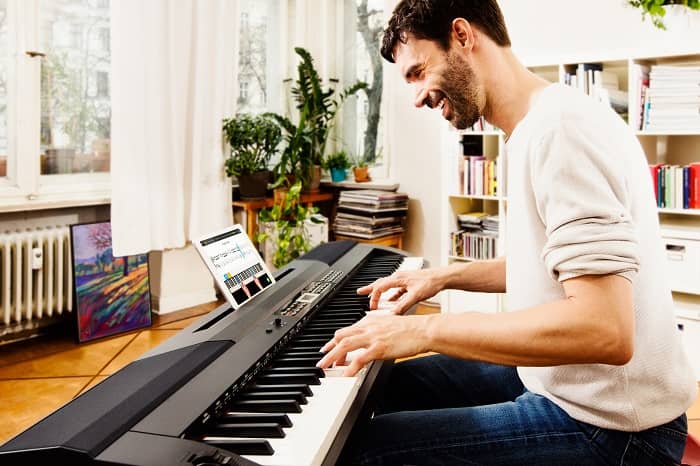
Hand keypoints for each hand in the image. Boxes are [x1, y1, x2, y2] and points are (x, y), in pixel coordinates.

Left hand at [316, 314, 430, 375]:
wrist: (423, 330)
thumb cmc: (410, 328)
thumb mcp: (388, 325)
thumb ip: (376, 330)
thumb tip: (368, 338)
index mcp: (370, 322)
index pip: (346, 330)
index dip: (334, 340)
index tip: (328, 348)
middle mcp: (368, 327)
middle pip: (341, 337)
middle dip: (329, 349)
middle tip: (323, 359)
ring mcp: (373, 337)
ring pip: (345, 345)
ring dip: (333, 357)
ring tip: (325, 367)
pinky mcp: (379, 348)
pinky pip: (360, 358)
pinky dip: (350, 367)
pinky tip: (346, 375)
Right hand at [357, 268, 443, 314]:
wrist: (442, 277)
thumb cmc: (431, 282)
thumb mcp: (415, 296)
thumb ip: (403, 306)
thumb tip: (393, 315)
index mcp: (398, 278)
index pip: (380, 287)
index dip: (374, 297)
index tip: (372, 307)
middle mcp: (399, 277)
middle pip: (380, 283)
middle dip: (369, 289)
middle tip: (359, 292)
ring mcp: (404, 279)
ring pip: (387, 285)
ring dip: (379, 291)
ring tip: (373, 296)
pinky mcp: (409, 283)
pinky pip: (396, 289)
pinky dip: (391, 295)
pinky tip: (391, 300)